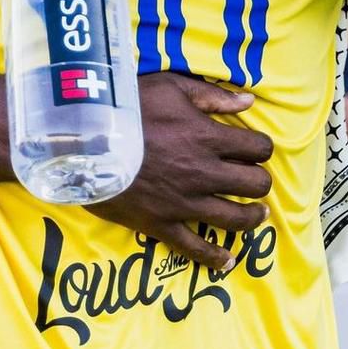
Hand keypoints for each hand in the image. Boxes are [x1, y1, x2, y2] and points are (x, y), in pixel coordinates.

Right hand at [87, 73, 272, 268]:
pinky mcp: (162, 224)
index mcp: (208, 137)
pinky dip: (214, 257)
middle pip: (253, 184)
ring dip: (251, 216)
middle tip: (254, 179)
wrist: (86, 140)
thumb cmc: (128, 107)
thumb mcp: (171, 87)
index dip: (261, 147)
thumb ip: (213, 96)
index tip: (255, 149)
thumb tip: (249, 100)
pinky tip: (227, 261)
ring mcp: (185, 202)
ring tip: (257, 214)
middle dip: (259, 181)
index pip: (257, 148)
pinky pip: (195, 248)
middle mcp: (204, 173)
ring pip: (235, 218)